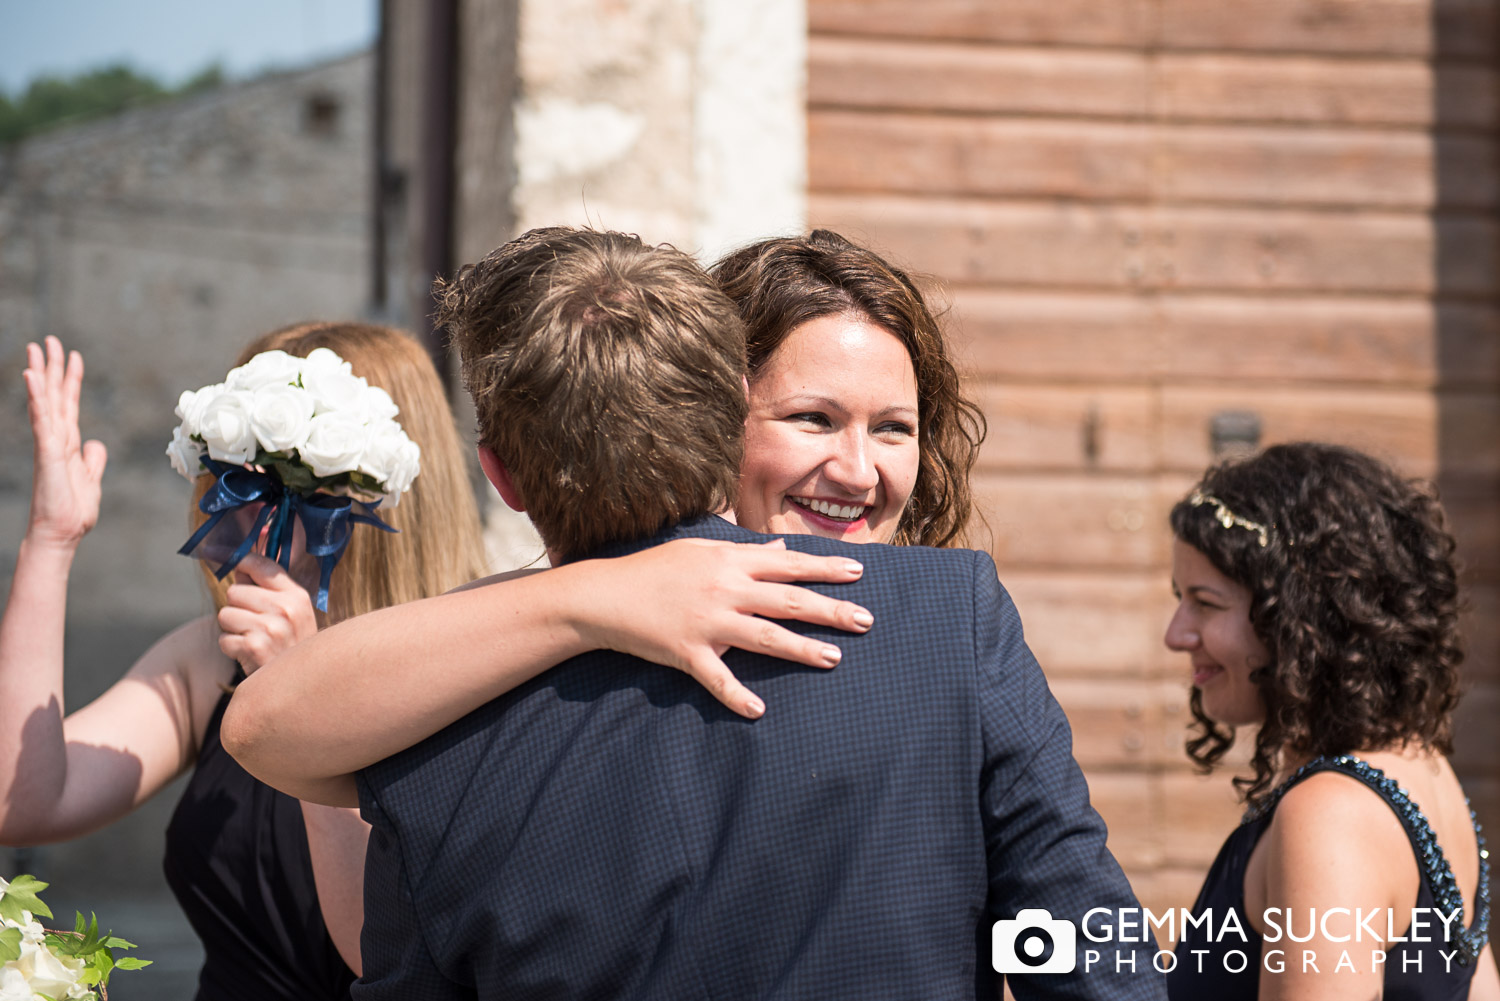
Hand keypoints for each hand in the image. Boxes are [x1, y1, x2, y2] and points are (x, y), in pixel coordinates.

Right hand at [22, 337, 106, 550]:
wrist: (62, 533)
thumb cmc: (73, 511)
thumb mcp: (91, 479)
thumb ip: (93, 459)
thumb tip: (95, 443)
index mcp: (68, 442)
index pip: (69, 404)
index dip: (71, 380)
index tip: (72, 356)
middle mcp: (56, 438)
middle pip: (55, 396)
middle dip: (53, 367)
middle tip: (48, 340)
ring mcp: (49, 444)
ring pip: (45, 402)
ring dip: (41, 375)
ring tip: (36, 349)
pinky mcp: (47, 453)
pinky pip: (42, 421)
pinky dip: (38, 399)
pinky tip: (33, 378)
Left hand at [217, 554, 318, 673]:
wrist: (303, 686)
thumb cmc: (291, 645)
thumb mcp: (292, 613)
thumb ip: (268, 586)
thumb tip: (240, 562)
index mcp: (297, 596)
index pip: (261, 565)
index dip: (238, 559)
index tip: (218, 553)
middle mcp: (286, 609)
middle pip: (235, 591)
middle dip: (238, 608)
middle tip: (255, 624)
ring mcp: (271, 628)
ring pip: (225, 614)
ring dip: (233, 629)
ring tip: (254, 640)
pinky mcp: (255, 647)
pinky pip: (224, 638)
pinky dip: (232, 649)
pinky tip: (250, 654)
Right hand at [584, 538, 872, 718]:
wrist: (604, 595)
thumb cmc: (654, 569)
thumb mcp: (700, 550)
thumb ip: (744, 552)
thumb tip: (781, 551)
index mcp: (729, 562)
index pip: (788, 564)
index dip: (824, 568)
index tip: (858, 572)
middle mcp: (724, 590)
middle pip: (788, 601)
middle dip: (830, 610)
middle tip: (866, 620)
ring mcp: (707, 623)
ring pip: (764, 638)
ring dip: (801, 649)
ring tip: (834, 658)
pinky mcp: (687, 652)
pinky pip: (717, 678)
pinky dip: (736, 696)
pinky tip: (758, 711)